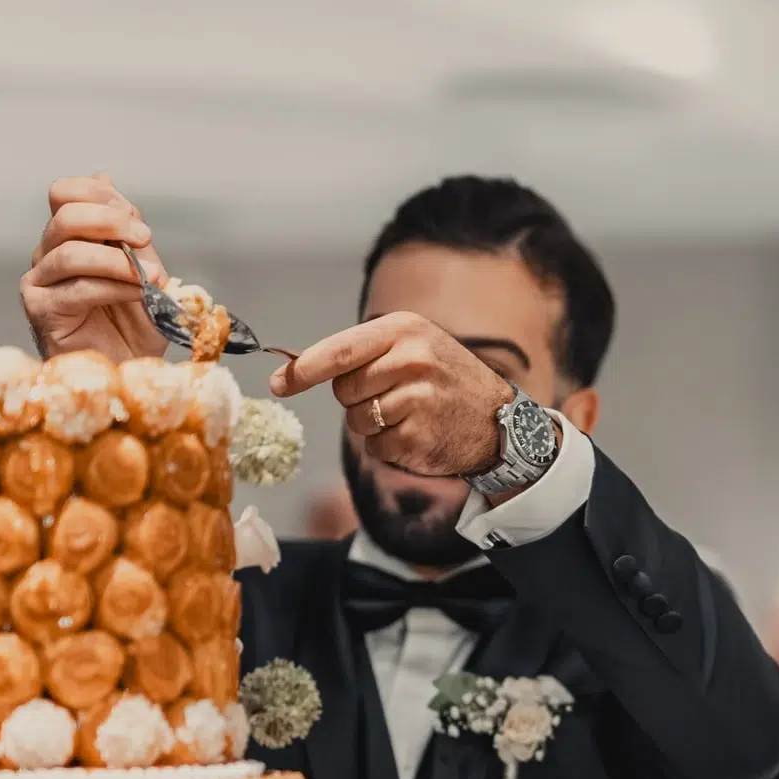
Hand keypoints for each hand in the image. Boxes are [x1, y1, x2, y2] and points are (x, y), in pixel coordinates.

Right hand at [19, 174, 170, 360]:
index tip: (137, 220)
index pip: (65, 193)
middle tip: (146, 239)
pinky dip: (114, 288)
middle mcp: (47, 255)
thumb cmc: (133, 325)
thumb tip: (103, 178)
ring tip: (150, 277)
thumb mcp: (142, 267)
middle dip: (112, 221)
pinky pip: (77, 288)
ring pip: (69, 252)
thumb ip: (126, 230)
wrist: (130, 371)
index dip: (101, 196)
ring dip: (117, 261)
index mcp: (68, 237)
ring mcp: (39, 282)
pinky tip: (138, 294)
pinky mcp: (41, 310)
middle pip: (64, 215)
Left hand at [271, 313, 510, 479]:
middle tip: (392, 395)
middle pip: (344, 389)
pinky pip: (377, 448)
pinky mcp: (419, 437)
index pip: (339, 352)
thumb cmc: (445, 379)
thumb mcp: (413, 345)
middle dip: (357, 398)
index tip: (278, 383)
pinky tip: (418, 434)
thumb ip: (363, 352)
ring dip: (373, 425)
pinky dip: (390, 447)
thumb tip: (297, 368)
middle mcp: (411, 360)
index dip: (303, 370)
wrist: (499, 419)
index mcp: (404, 330)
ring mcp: (417, 400)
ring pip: (357, 421)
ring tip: (409, 414)